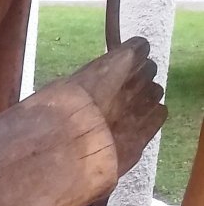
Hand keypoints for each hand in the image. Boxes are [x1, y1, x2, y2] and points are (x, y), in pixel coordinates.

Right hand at [71, 37, 165, 175]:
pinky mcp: (141, 140)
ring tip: (128, 107)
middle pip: (148, 71)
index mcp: (112, 67)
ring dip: (144, 96)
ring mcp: (140, 113)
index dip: (132, 54)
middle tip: (123, 86)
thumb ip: (84, 82)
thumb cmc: (48, 120)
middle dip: (138, 76)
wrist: (59, 157)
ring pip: (155, 94)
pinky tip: (137, 124)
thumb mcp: (60, 87)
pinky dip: (150, 118)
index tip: (124, 59)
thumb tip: (85, 83)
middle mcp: (131, 86)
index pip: (138, 48)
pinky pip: (157, 118)